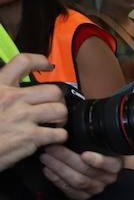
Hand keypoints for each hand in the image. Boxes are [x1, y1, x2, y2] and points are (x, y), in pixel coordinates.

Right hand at [0, 54, 66, 170]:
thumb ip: (1, 90)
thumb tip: (11, 85)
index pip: (23, 62)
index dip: (40, 61)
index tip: (47, 66)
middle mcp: (12, 98)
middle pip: (52, 90)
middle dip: (57, 100)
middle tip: (52, 106)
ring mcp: (23, 117)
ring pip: (60, 110)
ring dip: (61, 118)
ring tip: (54, 122)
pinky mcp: (30, 137)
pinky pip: (59, 133)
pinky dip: (59, 137)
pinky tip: (51, 138)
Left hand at [39, 146, 122, 199]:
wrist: (89, 166)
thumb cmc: (92, 150)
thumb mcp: (96, 142)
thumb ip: (91, 138)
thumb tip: (75, 128)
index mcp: (115, 164)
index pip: (111, 164)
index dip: (99, 161)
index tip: (85, 154)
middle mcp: (107, 178)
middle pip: (88, 171)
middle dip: (67, 158)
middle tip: (52, 147)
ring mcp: (95, 188)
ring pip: (77, 181)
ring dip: (58, 168)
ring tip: (45, 156)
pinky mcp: (83, 196)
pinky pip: (70, 191)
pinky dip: (56, 180)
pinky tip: (47, 170)